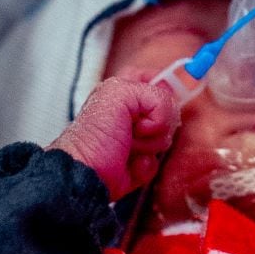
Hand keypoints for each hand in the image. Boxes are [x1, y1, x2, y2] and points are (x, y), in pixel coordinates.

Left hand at [51, 78, 179, 203]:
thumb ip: (153, 94)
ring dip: (150, 145)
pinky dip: (145, 166)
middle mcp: (129, 115)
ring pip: (164, 138)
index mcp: (121, 93)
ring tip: (128, 148)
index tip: (162, 97)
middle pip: (165, 111)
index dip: (161, 85)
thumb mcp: (119, 95)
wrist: (85, 175)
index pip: (150, 78)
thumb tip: (169, 111)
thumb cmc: (94, 135)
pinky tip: (130, 165)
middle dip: (157, 122)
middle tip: (135, 127)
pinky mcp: (137, 164)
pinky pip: (157, 163)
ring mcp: (135, 141)